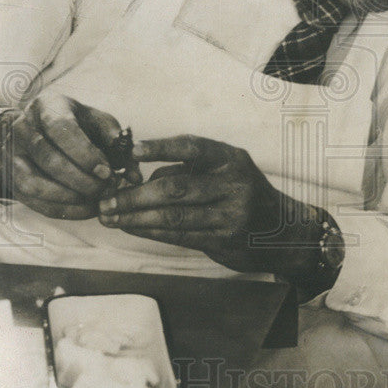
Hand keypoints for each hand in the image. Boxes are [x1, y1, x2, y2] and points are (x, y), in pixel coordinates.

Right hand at [0, 92, 139, 218]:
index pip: (61, 129)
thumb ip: (118, 144)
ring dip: (70, 197)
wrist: (42, 130)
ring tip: (98, 200)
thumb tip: (135, 175)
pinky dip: (64, 210)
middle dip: (81, 179)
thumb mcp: (99, 123)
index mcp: (48, 106)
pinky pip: (34, 202)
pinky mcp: (12, 180)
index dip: (85, 153)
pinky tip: (88, 209)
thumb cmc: (79, 125)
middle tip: (107, 189)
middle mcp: (23, 129)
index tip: (106, 171)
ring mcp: (13, 155)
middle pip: (48, 159)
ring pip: (34, 183)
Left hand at [98, 135, 320, 276]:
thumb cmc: (241, 194)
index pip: (192, 148)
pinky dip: (152, 232)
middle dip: (135, 195)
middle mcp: (234, 184)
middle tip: (106, 199)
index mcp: (231, 158)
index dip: (161, 148)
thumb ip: (186, 170)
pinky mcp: (226, 240)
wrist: (282, 231)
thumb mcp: (223, 171)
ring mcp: (232, 214)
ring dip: (137, 218)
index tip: (132, 151)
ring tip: (111, 217)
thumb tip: (140, 175)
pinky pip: (181, 235)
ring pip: (174, 215)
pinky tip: (132, 228)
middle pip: (176, 187)